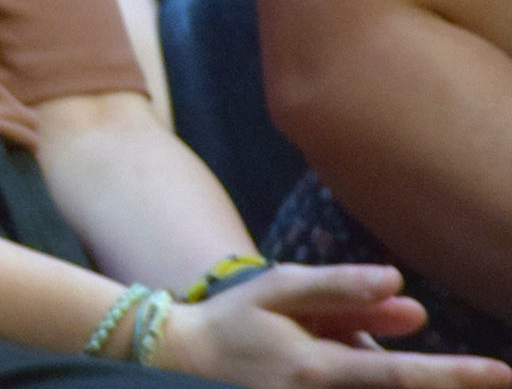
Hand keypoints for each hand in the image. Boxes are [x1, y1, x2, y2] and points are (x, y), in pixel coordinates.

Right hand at [161, 263, 511, 388]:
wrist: (185, 361)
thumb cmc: (235, 320)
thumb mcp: (279, 289)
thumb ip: (340, 289)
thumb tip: (401, 286)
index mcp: (317, 368)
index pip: (402, 375)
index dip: (457, 377)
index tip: (503, 375)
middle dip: (446, 388)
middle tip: (491, 378)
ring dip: (404, 380)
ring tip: (405, 355)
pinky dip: (379, 379)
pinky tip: (366, 361)